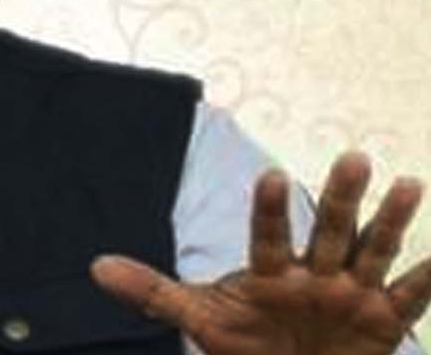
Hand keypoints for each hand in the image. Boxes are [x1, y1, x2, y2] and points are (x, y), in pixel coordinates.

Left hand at [91, 152, 430, 354]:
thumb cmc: (245, 343)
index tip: (272, 175)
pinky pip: (410, 298)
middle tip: (354, 157)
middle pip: (330, 230)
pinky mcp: (383, 321)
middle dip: (341, 198)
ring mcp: (351, 294)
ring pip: (372, 252)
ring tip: (405, 183)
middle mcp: (315, 273)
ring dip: (389, 221)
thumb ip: (153, 293)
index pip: (268, 236)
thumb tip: (95, 267)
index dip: (270, 210)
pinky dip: (426, 278)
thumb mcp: (200, 319)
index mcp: (271, 272)